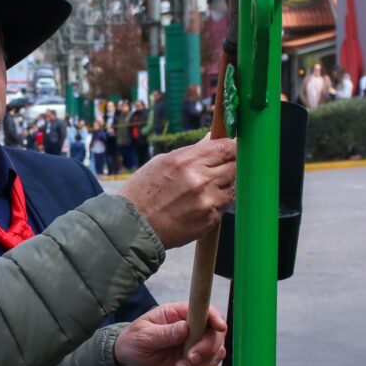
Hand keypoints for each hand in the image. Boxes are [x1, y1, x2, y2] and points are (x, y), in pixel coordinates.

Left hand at [114, 302, 226, 365]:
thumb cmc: (132, 343)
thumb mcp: (143, 336)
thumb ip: (164, 333)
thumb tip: (185, 327)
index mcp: (178, 315)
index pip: (206, 311)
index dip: (216, 318)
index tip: (219, 328)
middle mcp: (191, 330)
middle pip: (216, 336)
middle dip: (207, 350)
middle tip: (189, 359)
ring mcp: (194, 349)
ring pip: (215, 357)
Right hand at [119, 137, 235, 247]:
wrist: (131, 227)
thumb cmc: (142, 191)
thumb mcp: (162, 162)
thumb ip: (192, 151)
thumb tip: (211, 139)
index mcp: (187, 161)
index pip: (227, 147)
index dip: (233, 146)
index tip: (232, 148)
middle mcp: (201, 181)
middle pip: (235, 167)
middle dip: (229, 166)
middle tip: (217, 170)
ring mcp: (207, 202)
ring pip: (233, 189)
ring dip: (224, 187)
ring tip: (203, 191)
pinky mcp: (209, 221)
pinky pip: (223, 208)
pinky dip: (215, 205)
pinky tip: (196, 206)